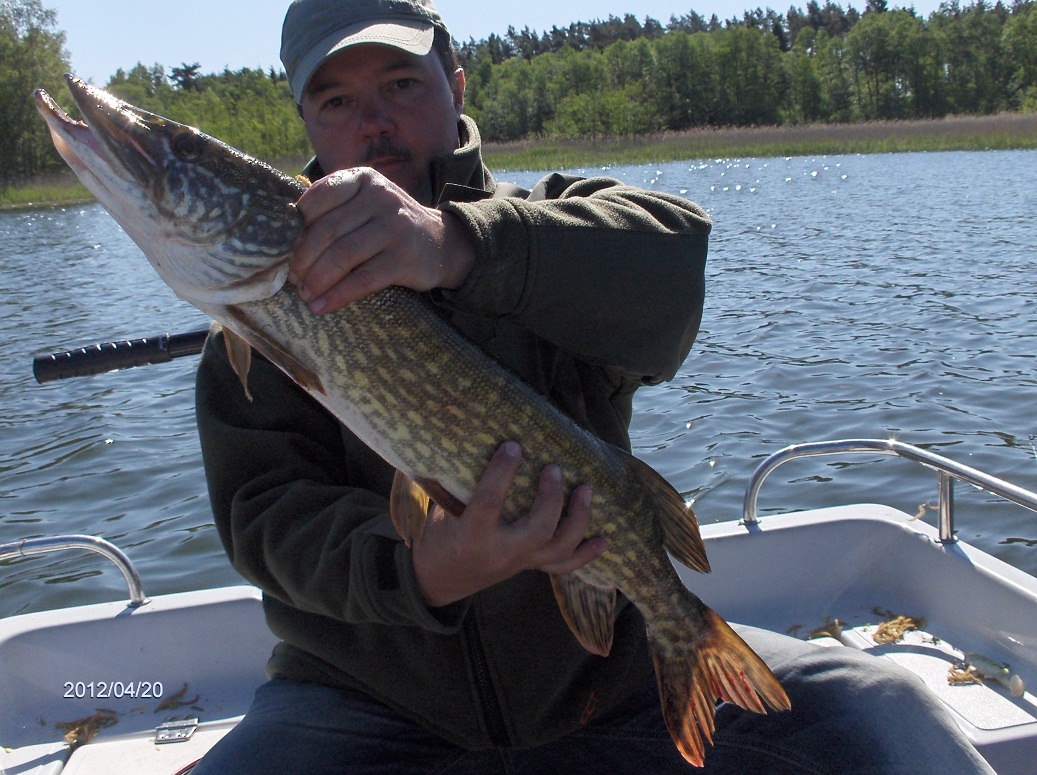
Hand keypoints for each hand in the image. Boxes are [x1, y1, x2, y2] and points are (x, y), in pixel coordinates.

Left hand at [290, 168, 475, 314]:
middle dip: (303, 260)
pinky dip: (338, 296)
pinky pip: (363, 280)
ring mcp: (394, 228)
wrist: (441, 243)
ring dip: (317, 280)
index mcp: (363, 179)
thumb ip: (333, 210)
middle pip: (328, 231)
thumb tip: (285, 238)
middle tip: (292, 279)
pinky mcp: (404, 259)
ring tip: (305, 295)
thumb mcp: (365, 204)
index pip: (319, 199)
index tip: (284, 249)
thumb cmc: (389, 225)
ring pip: (343, 256)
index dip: (296, 227)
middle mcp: (380, 198)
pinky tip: (322, 307)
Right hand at [411, 442, 607, 607]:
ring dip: (578, 520)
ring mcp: (518, 563)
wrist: (438, 581)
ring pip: (558, 549)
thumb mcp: (443, 508)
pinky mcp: (529, 567)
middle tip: (554, 469)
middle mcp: (499, 552)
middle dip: (552, 499)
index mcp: (470, 535)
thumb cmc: (439, 535)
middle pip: (538, 530)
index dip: (502, 473)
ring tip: (586, 491)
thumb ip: (462, 484)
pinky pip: (563, 566)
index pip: (489, 503)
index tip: (514, 446)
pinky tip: (604, 541)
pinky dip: (586, 555)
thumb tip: (481, 440)